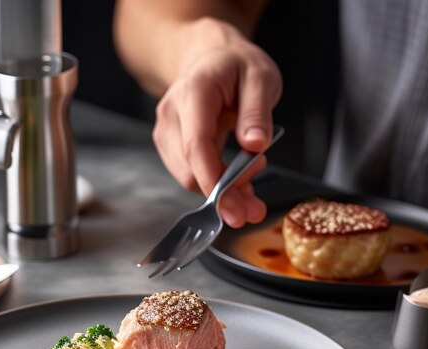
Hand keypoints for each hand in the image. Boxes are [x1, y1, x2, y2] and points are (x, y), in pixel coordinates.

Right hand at [152, 21, 281, 226]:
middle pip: (190, 170)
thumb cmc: (235, 66)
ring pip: (188, 178)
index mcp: (193, 93)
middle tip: (255, 209)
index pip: (196, 145)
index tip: (233, 206)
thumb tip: (255, 145)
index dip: (213, 179)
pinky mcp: (169, 148)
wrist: (210, 60)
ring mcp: (166, 133)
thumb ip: (257, 111)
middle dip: (223, 195)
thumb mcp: (260, 77)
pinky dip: (214, 185)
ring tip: (251, 190)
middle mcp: (171, 115)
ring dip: (221, 192)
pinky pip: (190, 175)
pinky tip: (236, 181)